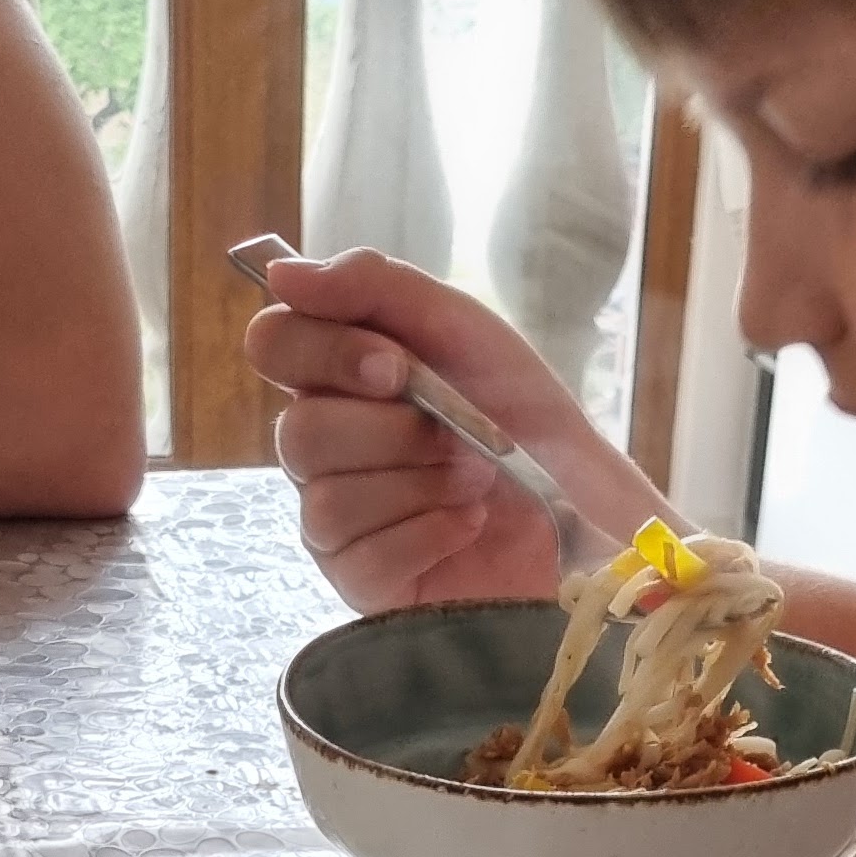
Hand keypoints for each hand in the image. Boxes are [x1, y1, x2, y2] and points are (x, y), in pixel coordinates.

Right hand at [244, 249, 662, 611]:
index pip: (273, 346)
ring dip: (419, 484)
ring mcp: (338, 520)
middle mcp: (326, 448)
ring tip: (474, 479)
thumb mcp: (458, 326)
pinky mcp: (363, 584)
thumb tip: (281, 272)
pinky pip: (362, 557)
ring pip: (326, 501)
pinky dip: (429, 533)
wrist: (582, 502)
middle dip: (392, 433)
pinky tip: (468, 522)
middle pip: (296, 434)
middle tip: (457, 433)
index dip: (326, 353)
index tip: (396, 367)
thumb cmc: (520, 414)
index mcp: (338, 376)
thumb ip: (373, 286)